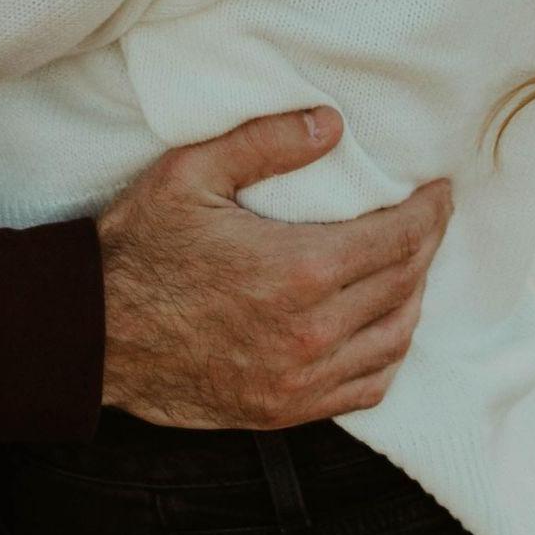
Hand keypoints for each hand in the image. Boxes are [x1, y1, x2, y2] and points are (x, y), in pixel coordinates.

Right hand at [95, 108, 451, 430]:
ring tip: (409, 267)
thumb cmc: (139, 247)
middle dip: (426, 246)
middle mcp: (312, 332)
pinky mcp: (284, 410)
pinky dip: (388, 356)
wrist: (94, 334)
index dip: (430, 212)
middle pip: (403, 285)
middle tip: (429, 219)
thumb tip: (331, 124)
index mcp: (299, 269)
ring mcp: (300, 380)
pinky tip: (383, 329)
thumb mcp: (192, 174)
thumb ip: (265, 142)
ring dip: (412, 299)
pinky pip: (365, 389)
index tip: (441, 191)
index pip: (399, 239)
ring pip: (393, 340)